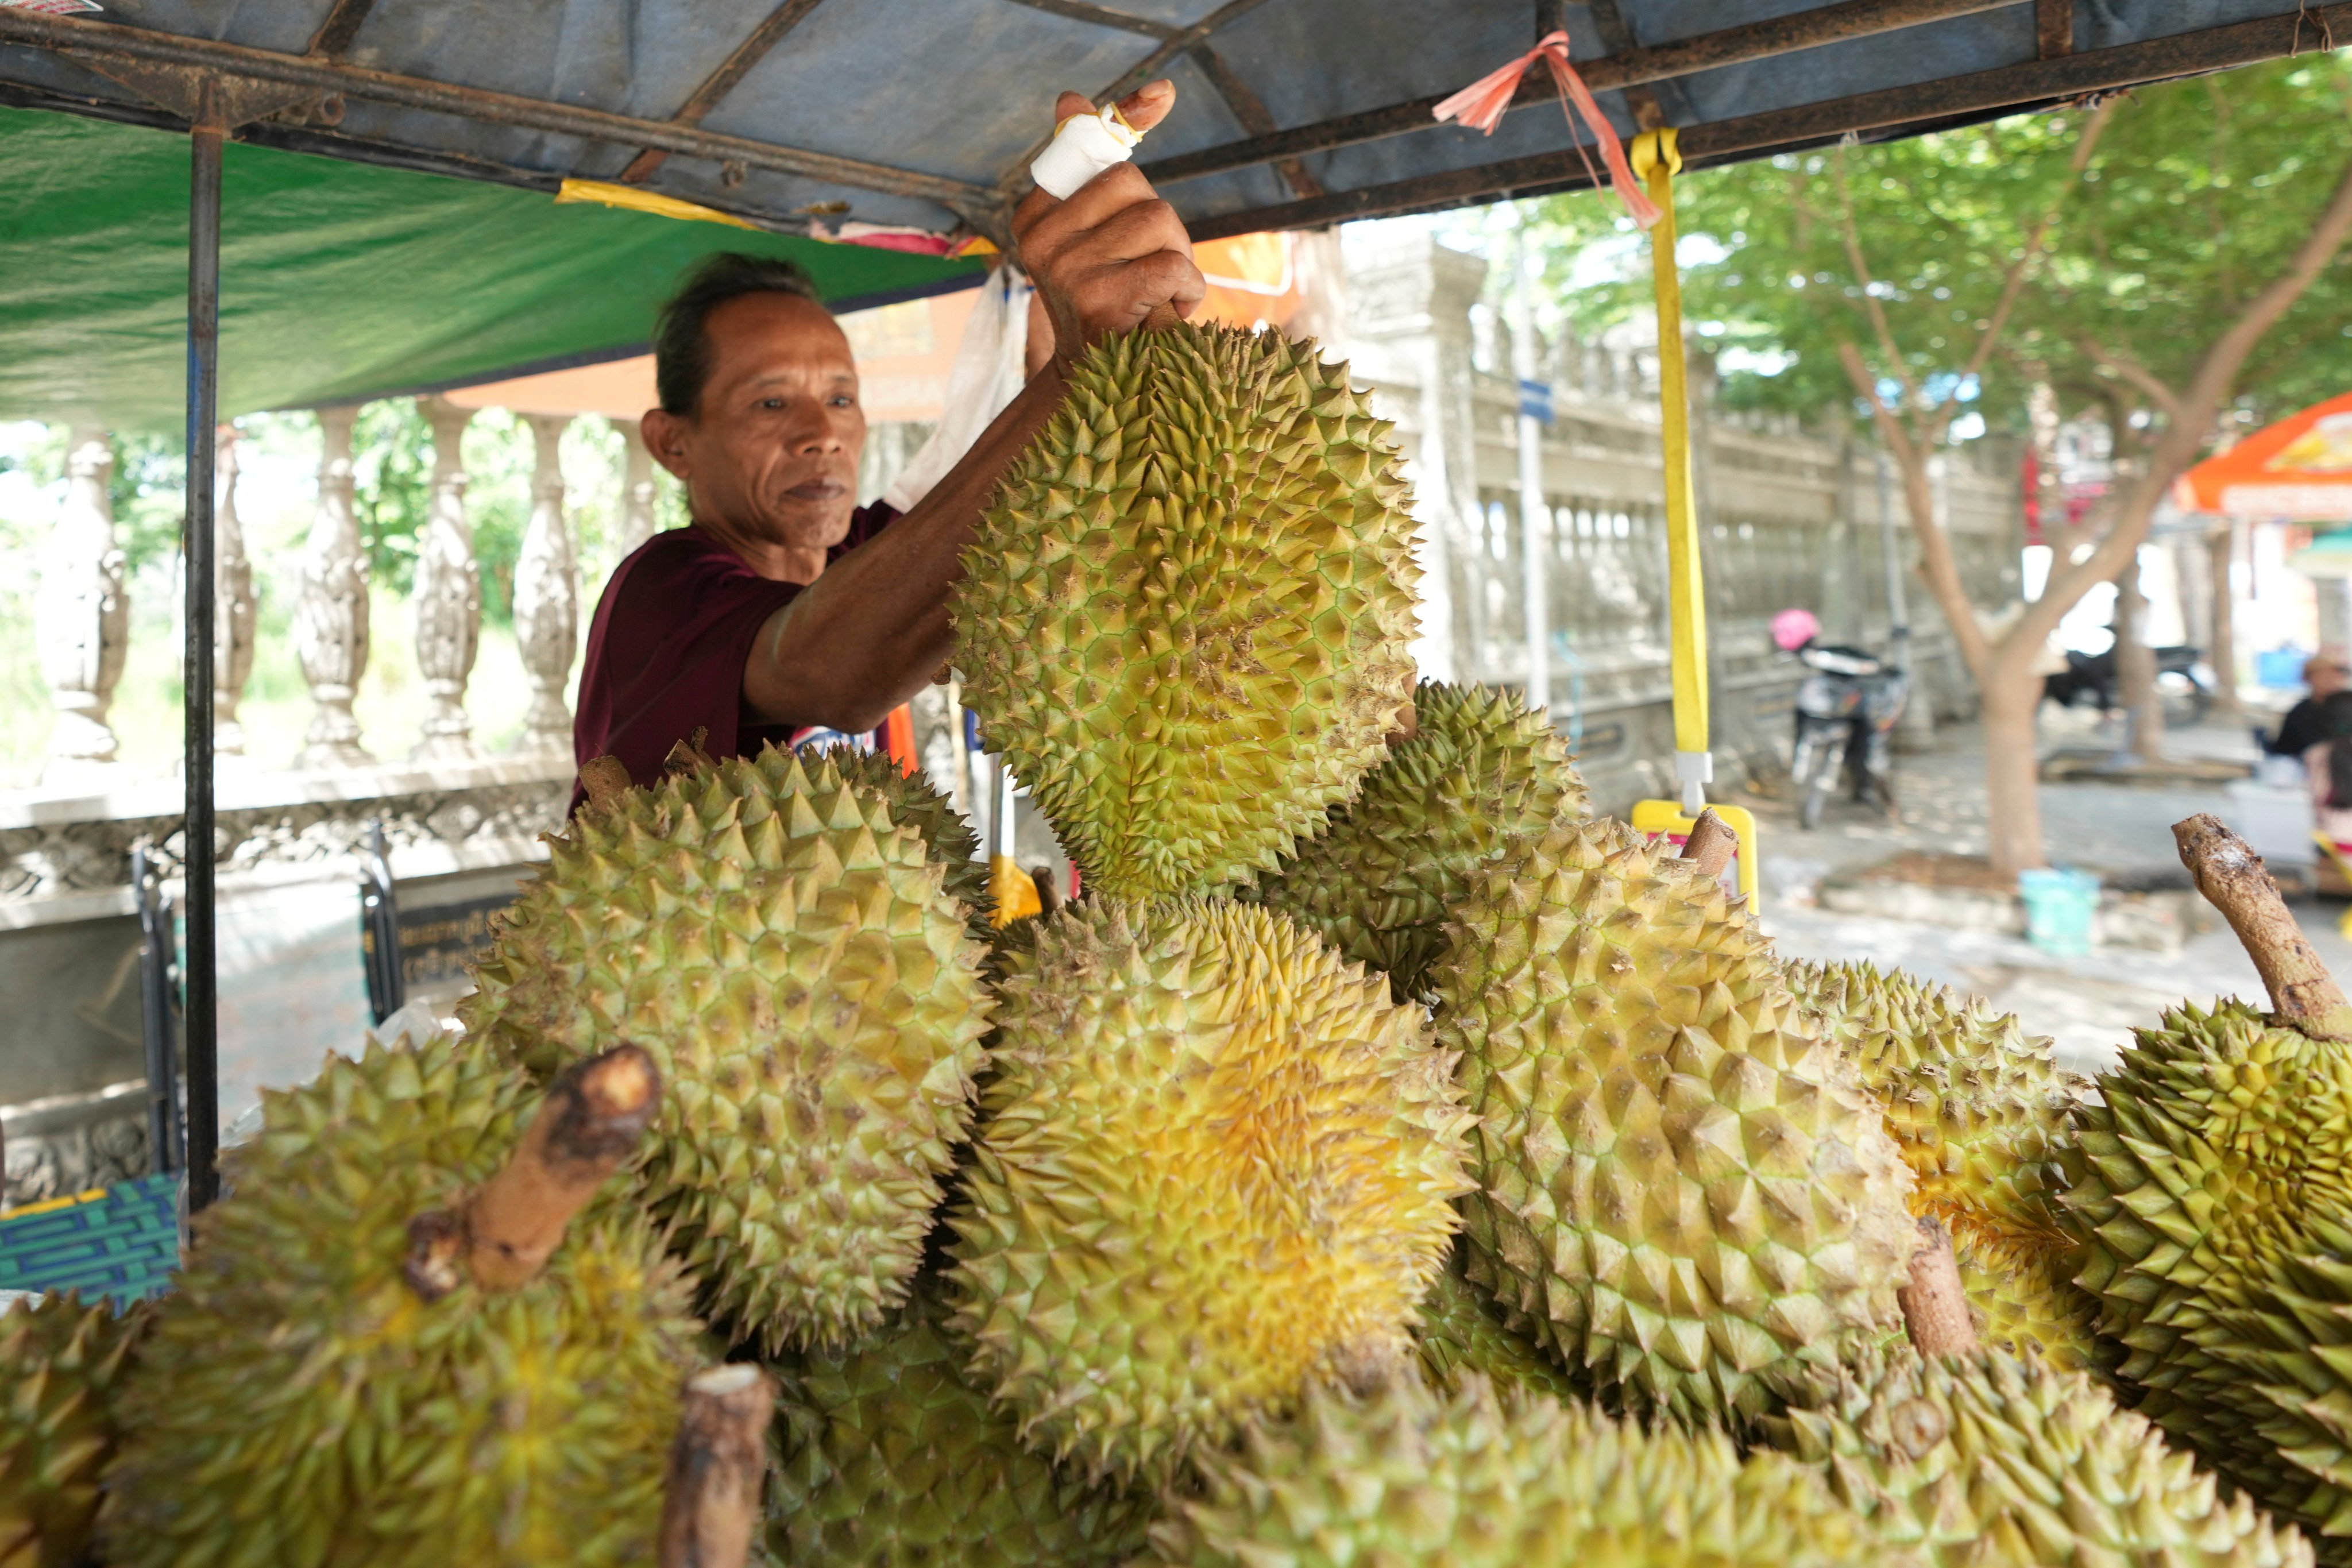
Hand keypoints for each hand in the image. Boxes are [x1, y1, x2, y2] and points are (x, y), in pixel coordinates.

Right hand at [1014, 81, 1204, 366]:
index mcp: (1034, 218)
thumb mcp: (1099, 234)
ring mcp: (1065, 271)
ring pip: (1158, 221)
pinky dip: (1186, 290)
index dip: (1128, 119)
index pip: (1089, 148)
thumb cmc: (1113, 302)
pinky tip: (1167, 314)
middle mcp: (1040, 241)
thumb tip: (1070, 98)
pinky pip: (1169, 265)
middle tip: (1155, 265)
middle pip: (1132, 183)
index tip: (1163, 94)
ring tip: (1158, 295)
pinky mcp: (1097, 300)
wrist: (1105, 387)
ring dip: (1179, 260)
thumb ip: (1089, 169)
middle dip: (1164, 223)